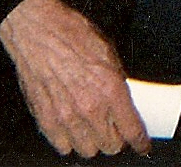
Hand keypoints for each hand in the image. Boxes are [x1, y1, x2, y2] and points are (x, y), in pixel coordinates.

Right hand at [0, 0, 150, 156]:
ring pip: (87, 150)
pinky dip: (68, 140)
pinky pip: (62, 146)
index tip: (142, 145)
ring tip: (91, 127)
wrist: (37, 31)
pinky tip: (71, 127)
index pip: (132, 130)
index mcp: (110, 89)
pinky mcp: (45, 119)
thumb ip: (118, 81)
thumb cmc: (71, 34)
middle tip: (113, 128)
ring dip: (92, 141)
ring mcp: (66, 117)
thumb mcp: (108, 52)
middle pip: (111, 146)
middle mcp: (90, 108)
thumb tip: (125, 99)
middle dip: (116, 139)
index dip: (140, 142)